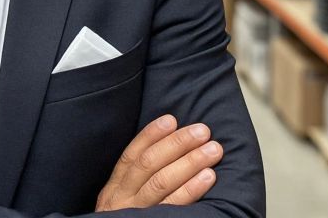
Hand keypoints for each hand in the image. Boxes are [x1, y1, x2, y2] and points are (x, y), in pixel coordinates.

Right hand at [95, 114, 223, 210]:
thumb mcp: (122, 202)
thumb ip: (136, 182)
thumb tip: (168, 149)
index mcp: (114, 190)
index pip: (130, 155)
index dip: (151, 135)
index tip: (171, 119)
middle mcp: (121, 200)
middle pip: (149, 164)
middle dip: (178, 144)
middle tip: (203, 131)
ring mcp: (136, 214)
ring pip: (161, 182)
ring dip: (190, 162)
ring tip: (213, 150)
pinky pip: (174, 207)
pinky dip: (192, 189)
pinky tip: (208, 177)